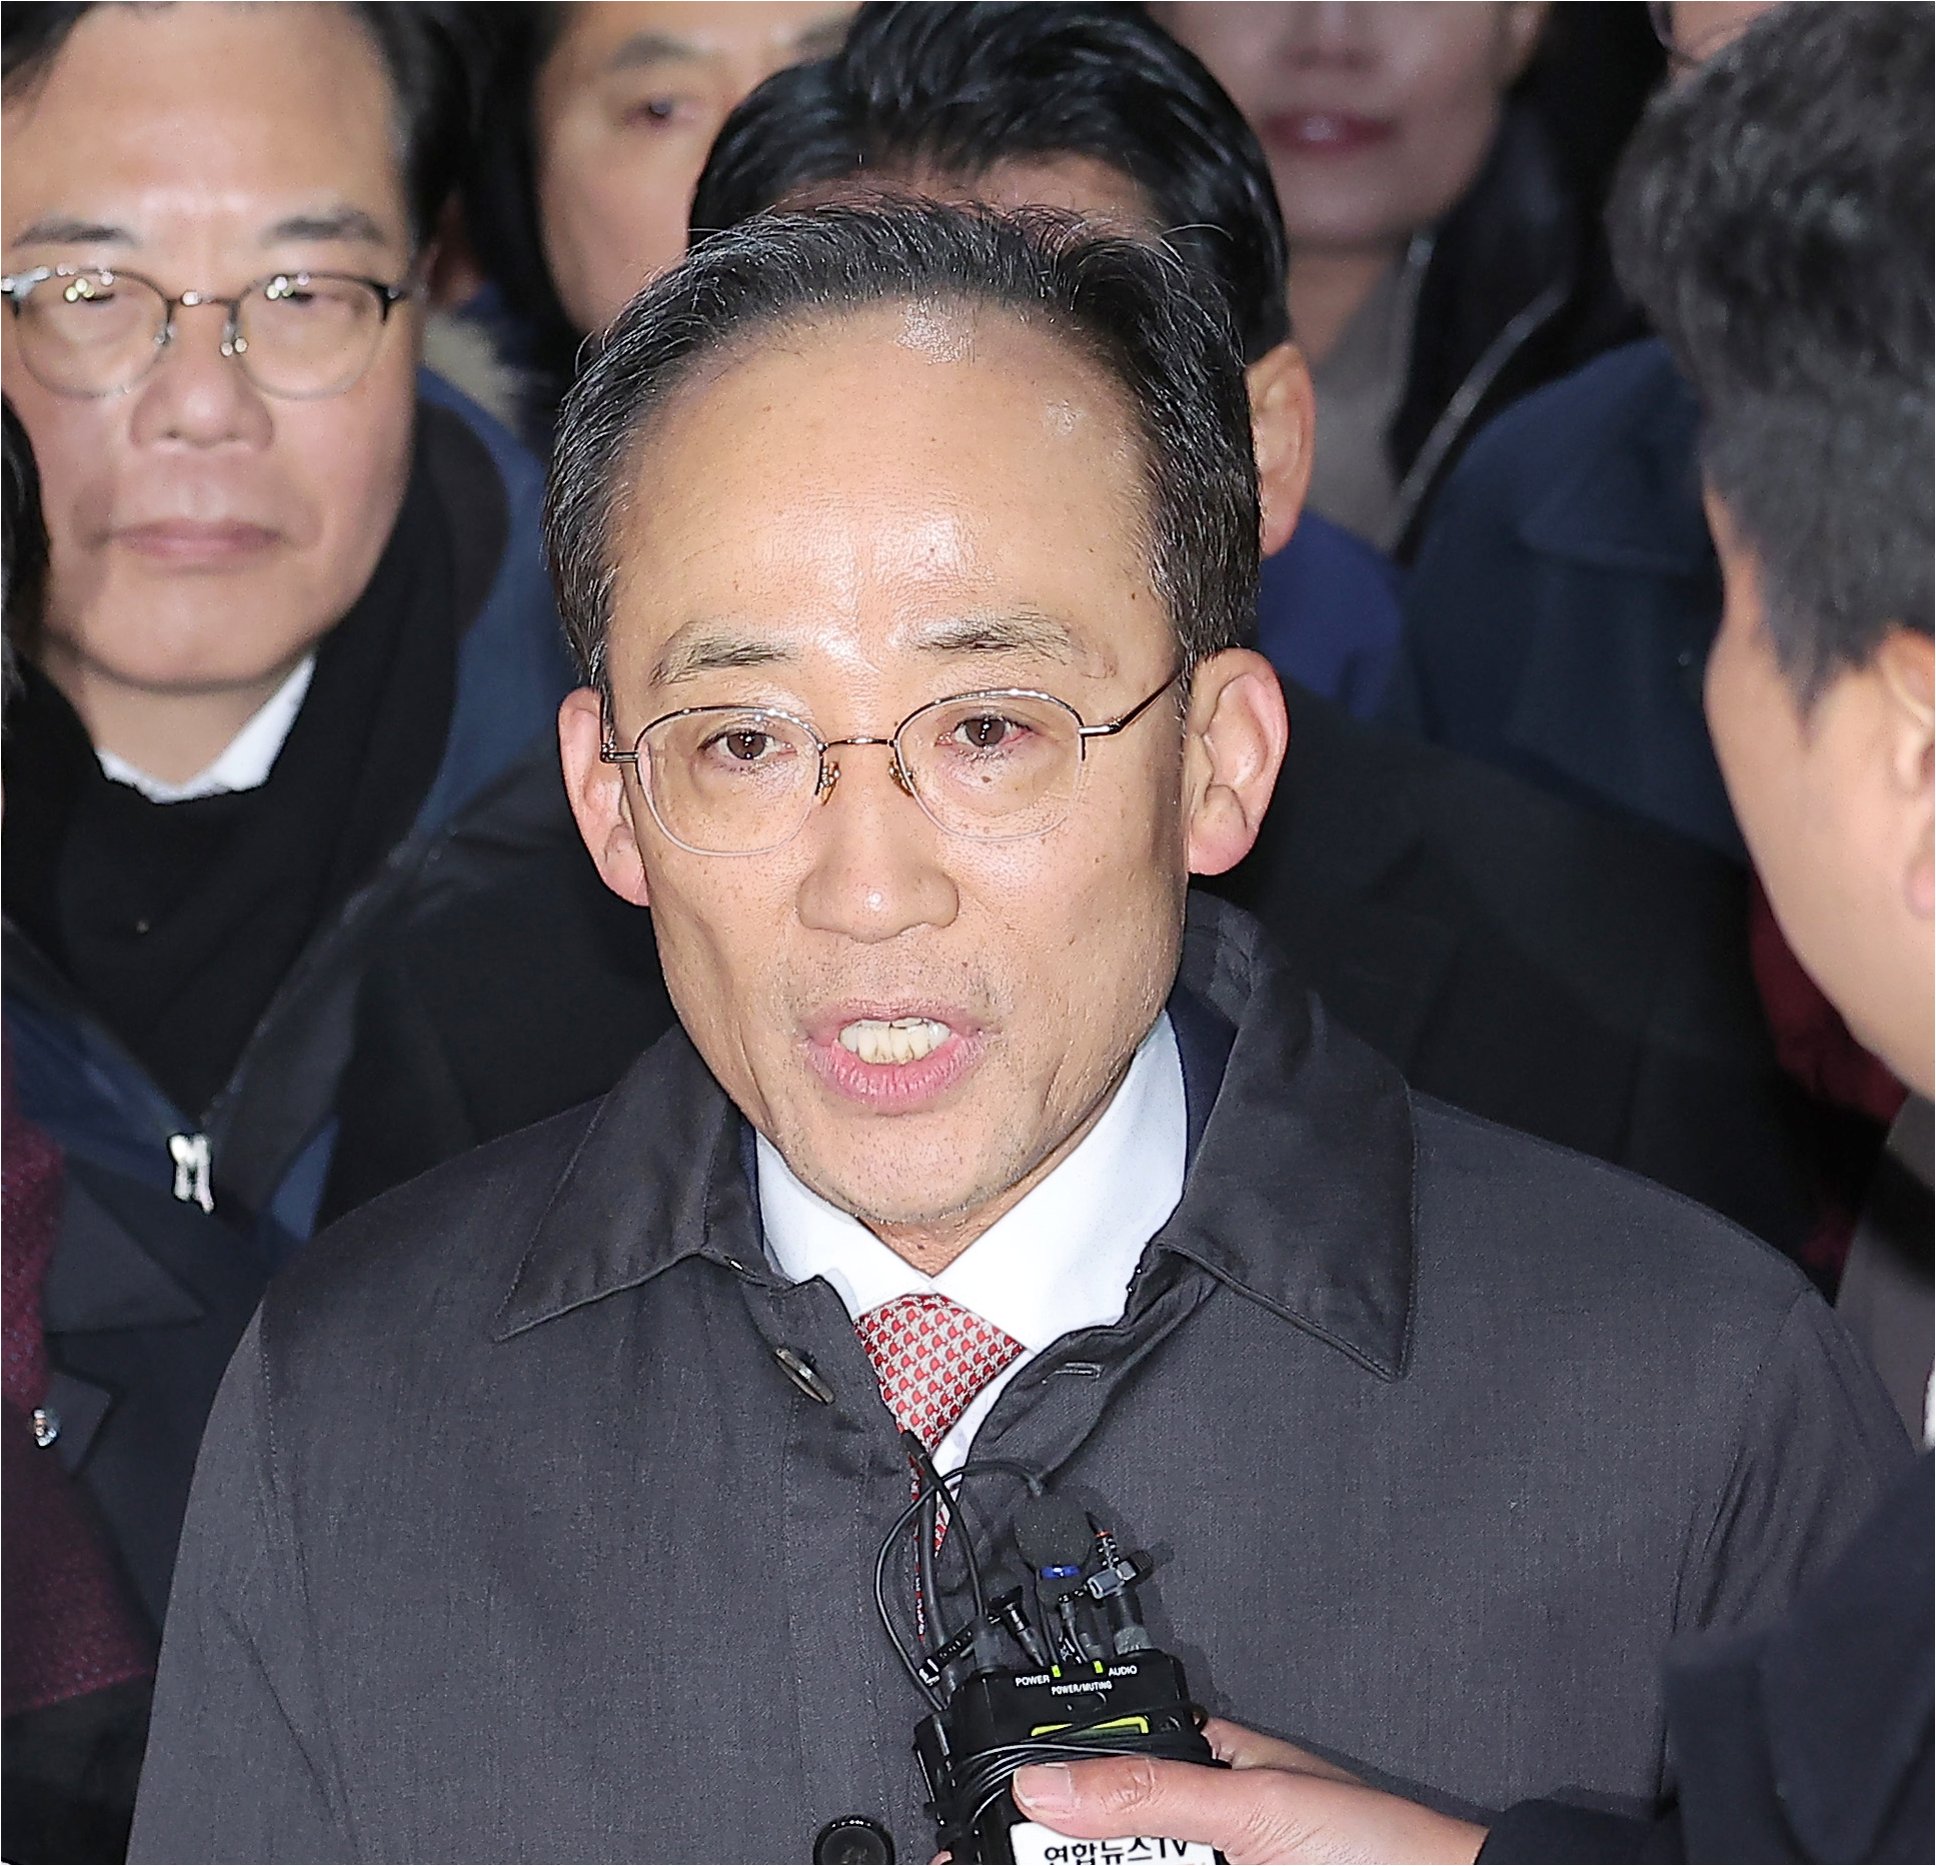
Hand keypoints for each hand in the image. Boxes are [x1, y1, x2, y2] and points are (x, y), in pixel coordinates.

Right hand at [1009, 1719, 1488, 1864]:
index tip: (998, 1822)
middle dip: (1061, 1848)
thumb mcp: (1251, 1806)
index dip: (1049, 1789)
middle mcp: (1204, 1824)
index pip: (1104, 1763)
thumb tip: (1048, 1777)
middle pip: (1106, 1836)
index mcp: (1207, 1761)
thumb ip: (1148, 1793)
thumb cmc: (1381, 1845)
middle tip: (1006, 1859)